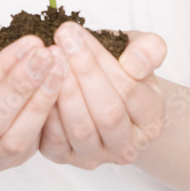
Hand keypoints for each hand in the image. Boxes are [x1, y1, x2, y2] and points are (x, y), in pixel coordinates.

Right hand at [0, 29, 66, 174]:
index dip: (3, 68)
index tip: (29, 43)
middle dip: (23, 85)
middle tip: (47, 56)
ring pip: (14, 140)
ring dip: (40, 103)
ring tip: (58, 70)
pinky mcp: (7, 164)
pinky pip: (31, 147)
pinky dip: (48, 118)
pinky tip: (59, 88)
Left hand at [39, 22, 166, 168]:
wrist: (103, 94)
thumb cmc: (122, 71)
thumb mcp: (142, 52)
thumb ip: (149, 50)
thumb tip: (135, 63)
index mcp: (151, 121)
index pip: (130, 91)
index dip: (101, 61)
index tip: (75, 33)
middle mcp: (126, 147)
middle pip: (107, 113)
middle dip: (82, 74)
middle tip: (59, 44)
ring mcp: (94, 156)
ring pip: (81, 129)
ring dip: (63, 92)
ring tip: (49, 60)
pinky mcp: (64, 157)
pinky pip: (55, 140)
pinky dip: (46, 112)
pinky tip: (38, 83)